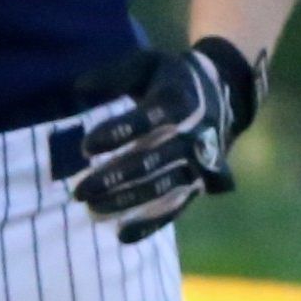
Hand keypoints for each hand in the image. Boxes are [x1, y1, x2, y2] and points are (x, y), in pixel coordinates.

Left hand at [69, 39, 260, 242]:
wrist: (223, 94)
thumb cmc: (170, 78)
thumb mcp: (146, 64)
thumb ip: (113, 75)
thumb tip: (77, 88)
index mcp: (178, 100)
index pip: (146, 120)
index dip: (116, 134)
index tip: (84, 147)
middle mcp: (192, 134)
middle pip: (151, 162)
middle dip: (113, 178)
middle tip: (78, 191)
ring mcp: (197, 162)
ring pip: (160, 188)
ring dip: (126, 202)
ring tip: (92, 210)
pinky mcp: (197, 184)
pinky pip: (175, 208)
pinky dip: (152, 224)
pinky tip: (122, 236)